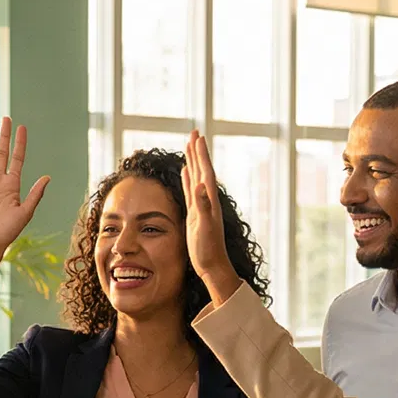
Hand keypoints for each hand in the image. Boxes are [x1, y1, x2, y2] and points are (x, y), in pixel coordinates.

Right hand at [0, 116, 50, 288]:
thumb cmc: (5, 233)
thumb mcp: (23, 214)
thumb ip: (35, 195)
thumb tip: (47, 177)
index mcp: (12, 185)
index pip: (17, 158)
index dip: (19, 142)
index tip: (21, 126)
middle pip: (1, 152)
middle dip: (3, 136)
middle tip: (4, 118)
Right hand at [182, 131, 243, 303]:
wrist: (212, 264)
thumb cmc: (209, 249)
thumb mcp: (205, 228)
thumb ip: (203, 207)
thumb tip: (201, 187)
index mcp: (209, 201)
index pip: (205, 172)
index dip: (201, 155)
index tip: (197, 137)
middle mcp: (206, 200)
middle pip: (201, 170)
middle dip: (197, 151)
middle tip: (194, 132)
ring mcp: (201, 205)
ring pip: (195, 177)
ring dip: (192, 161)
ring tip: (189, 146)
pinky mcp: (195, 213)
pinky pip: (190, 190)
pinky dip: (187, 179)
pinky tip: (185, 172)